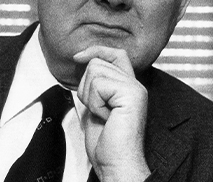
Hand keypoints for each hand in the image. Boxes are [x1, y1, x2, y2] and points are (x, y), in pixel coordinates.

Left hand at [74, 46, 150, 180]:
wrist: (116, 163)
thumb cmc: (106, 145)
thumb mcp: (95, 108)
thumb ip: (95, 87)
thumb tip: (83, 67)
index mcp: (128, 87)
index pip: (116, 53)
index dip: (96, 50)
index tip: (78, 56)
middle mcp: (135, 84)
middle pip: (98, 62)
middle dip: (86, 86)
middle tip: (98, 110)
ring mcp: (135, 88)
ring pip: (95, 70)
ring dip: (90, 96)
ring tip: (103, 114)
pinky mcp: (132, 94)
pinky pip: (99, 84)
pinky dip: (95, 103)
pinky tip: (106, 117)